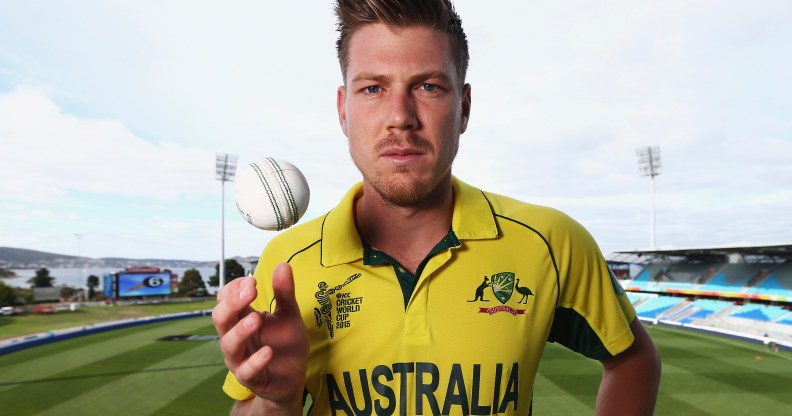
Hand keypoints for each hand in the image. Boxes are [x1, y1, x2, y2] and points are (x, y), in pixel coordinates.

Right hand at [212, 263, 307, 410]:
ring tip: (256, 319)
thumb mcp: (289, 314)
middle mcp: (235, 337)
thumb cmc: (285, 343)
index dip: (233, 289)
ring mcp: (240, 358)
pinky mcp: (252, 378)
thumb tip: (283, 264)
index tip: (251, 281)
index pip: (224, 299)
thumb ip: (284, 293)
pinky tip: (268, 351)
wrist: (293, 377)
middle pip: (220, 318)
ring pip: (228, 344)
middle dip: (231, 304)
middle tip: (251, 291)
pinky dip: (255, 361)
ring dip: (240, 331)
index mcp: (241, 318)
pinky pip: (246, 371)